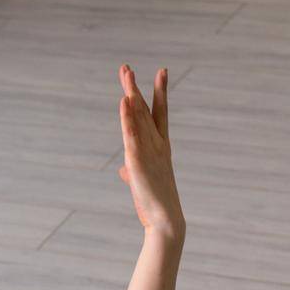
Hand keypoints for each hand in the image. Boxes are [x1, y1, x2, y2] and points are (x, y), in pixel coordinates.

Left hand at [117, 65, 185, 236]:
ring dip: (131, 94)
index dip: (159, 92)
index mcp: (161, 147)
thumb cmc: (155, 203)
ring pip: (138, 117)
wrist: (166, 221)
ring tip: (125, 73)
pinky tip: (124, 101)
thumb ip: (132, 170)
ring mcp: (149, 150)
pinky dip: (127, 118)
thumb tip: (123, 170)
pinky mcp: (139, 161)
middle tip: (126, 67)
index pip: (159, 113)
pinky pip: (132, 134)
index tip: (162, 71)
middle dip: (135, 87)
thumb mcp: (141, 182)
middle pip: (144, 110)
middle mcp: (157, 144)